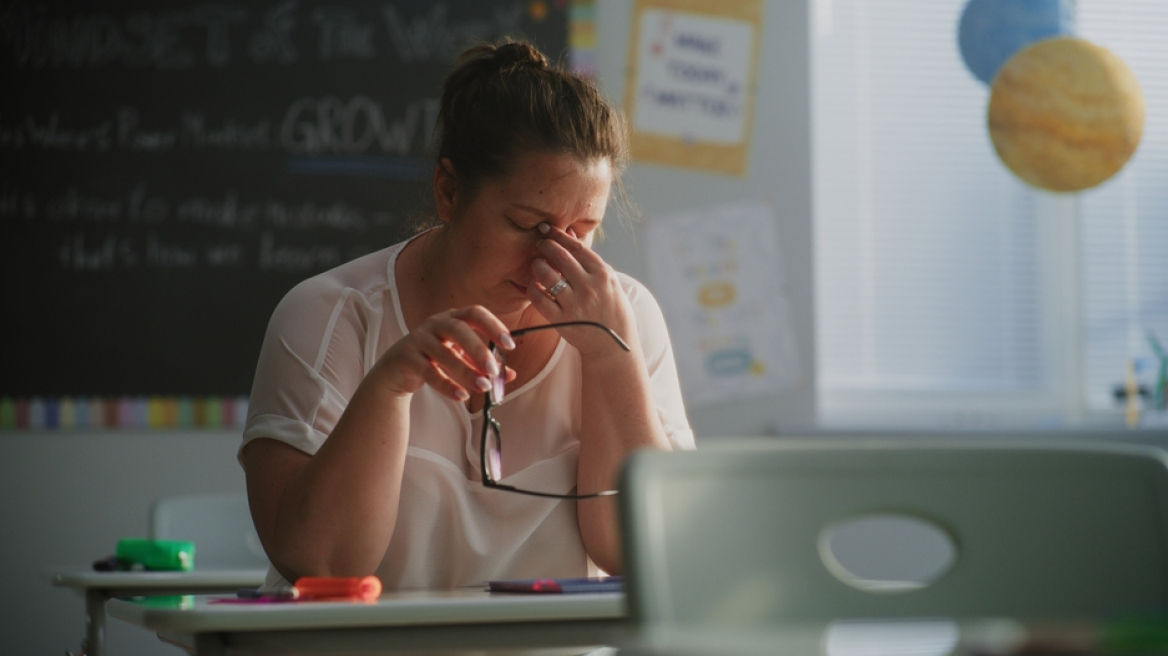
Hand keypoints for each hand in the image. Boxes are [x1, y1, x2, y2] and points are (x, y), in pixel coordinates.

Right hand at [375, 306, 515, 401]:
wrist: (396, 370)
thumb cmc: (434, 359)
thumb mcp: (461, 358)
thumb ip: (483, 365)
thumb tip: (509, 375)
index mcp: (452, 318)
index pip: (475, 313)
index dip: (493, 326)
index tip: (510, 345)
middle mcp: (434, 324)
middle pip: (458, 329)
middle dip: (478, 350)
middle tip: (493, 371)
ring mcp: (418, 339)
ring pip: (444, 353)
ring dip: (466, 371)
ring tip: (483, 387)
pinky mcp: (406, 358)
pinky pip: (428, 372)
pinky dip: (446, 385)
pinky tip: (461, 396)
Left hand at [526, 223, 636, 355]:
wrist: (613, 345)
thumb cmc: (611, 309)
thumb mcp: (608, 281)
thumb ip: (588, 259)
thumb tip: (569, 235)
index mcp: (603, 275)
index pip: (577, 248)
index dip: (559, 235)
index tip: (547, 229)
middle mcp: (589, 287)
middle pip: (561, 258)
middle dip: (546, 246)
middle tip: (539, 243)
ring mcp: (575, 304)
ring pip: (547, 276)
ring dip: (537, 266)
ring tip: (536, 264)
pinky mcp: (562, 320)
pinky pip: (540, 299)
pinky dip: (532, 289)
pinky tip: (533, 286)